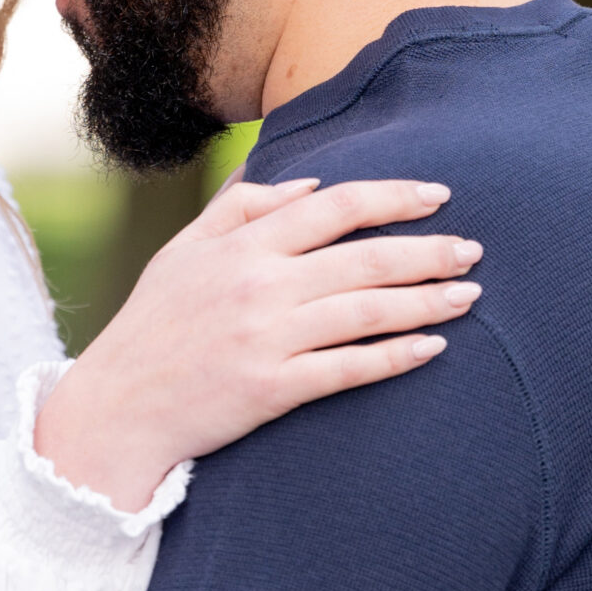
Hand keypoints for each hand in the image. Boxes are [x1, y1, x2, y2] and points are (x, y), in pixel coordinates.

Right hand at [34, 176, 480, 510]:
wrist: (118, 409)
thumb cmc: (153, 327)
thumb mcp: (183, 252)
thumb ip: (241, 207)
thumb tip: (310, 181)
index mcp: (241, 244)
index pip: (334, 205)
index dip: (393, 196)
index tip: (438, 195)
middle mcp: (258, 285)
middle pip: (364, 257)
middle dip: (428, 251)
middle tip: (473, 251)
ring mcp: (266, 338)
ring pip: (366, 312)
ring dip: (426, 301)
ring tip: (469, 295)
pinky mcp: (271, 389)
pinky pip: (348, 369)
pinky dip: (394, 357)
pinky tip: (432, 348)